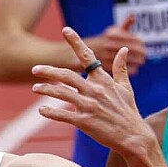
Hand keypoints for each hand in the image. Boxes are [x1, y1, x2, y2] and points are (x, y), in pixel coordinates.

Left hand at [31, 26, 153, 157]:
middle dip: (49, 71)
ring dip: (46, 90)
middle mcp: (95, 90)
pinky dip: (51, 112)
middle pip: (67, 75)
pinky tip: (42, 110)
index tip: (65, 30)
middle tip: (35, 69)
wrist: (133, 136)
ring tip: (35, 88)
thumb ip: (121, 68)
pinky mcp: (85, 122)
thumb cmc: (128, 112)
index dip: (76, 42)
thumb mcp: (126, 87)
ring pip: (62, 94)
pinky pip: (63, 115)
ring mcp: (89, 106)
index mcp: (104, 80)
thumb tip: (124, 49)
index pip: (88, 57)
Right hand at [85, 16, 146, 75]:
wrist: (86, 52)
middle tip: (145, 54)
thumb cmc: (105, 41)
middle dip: (140, 52)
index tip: (143, 45)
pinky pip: (123, 69)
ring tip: (141, 61)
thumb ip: (125, 24)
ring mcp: (107, 56)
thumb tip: (133, 16)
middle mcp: (108, 44)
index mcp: (112, 34)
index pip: (131, 38)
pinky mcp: (107, 67)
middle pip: (131, 49)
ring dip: (137, 61)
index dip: (139, 42)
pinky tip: (134, 68)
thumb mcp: (113, 30)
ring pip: (128, 59)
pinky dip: (131, 69)